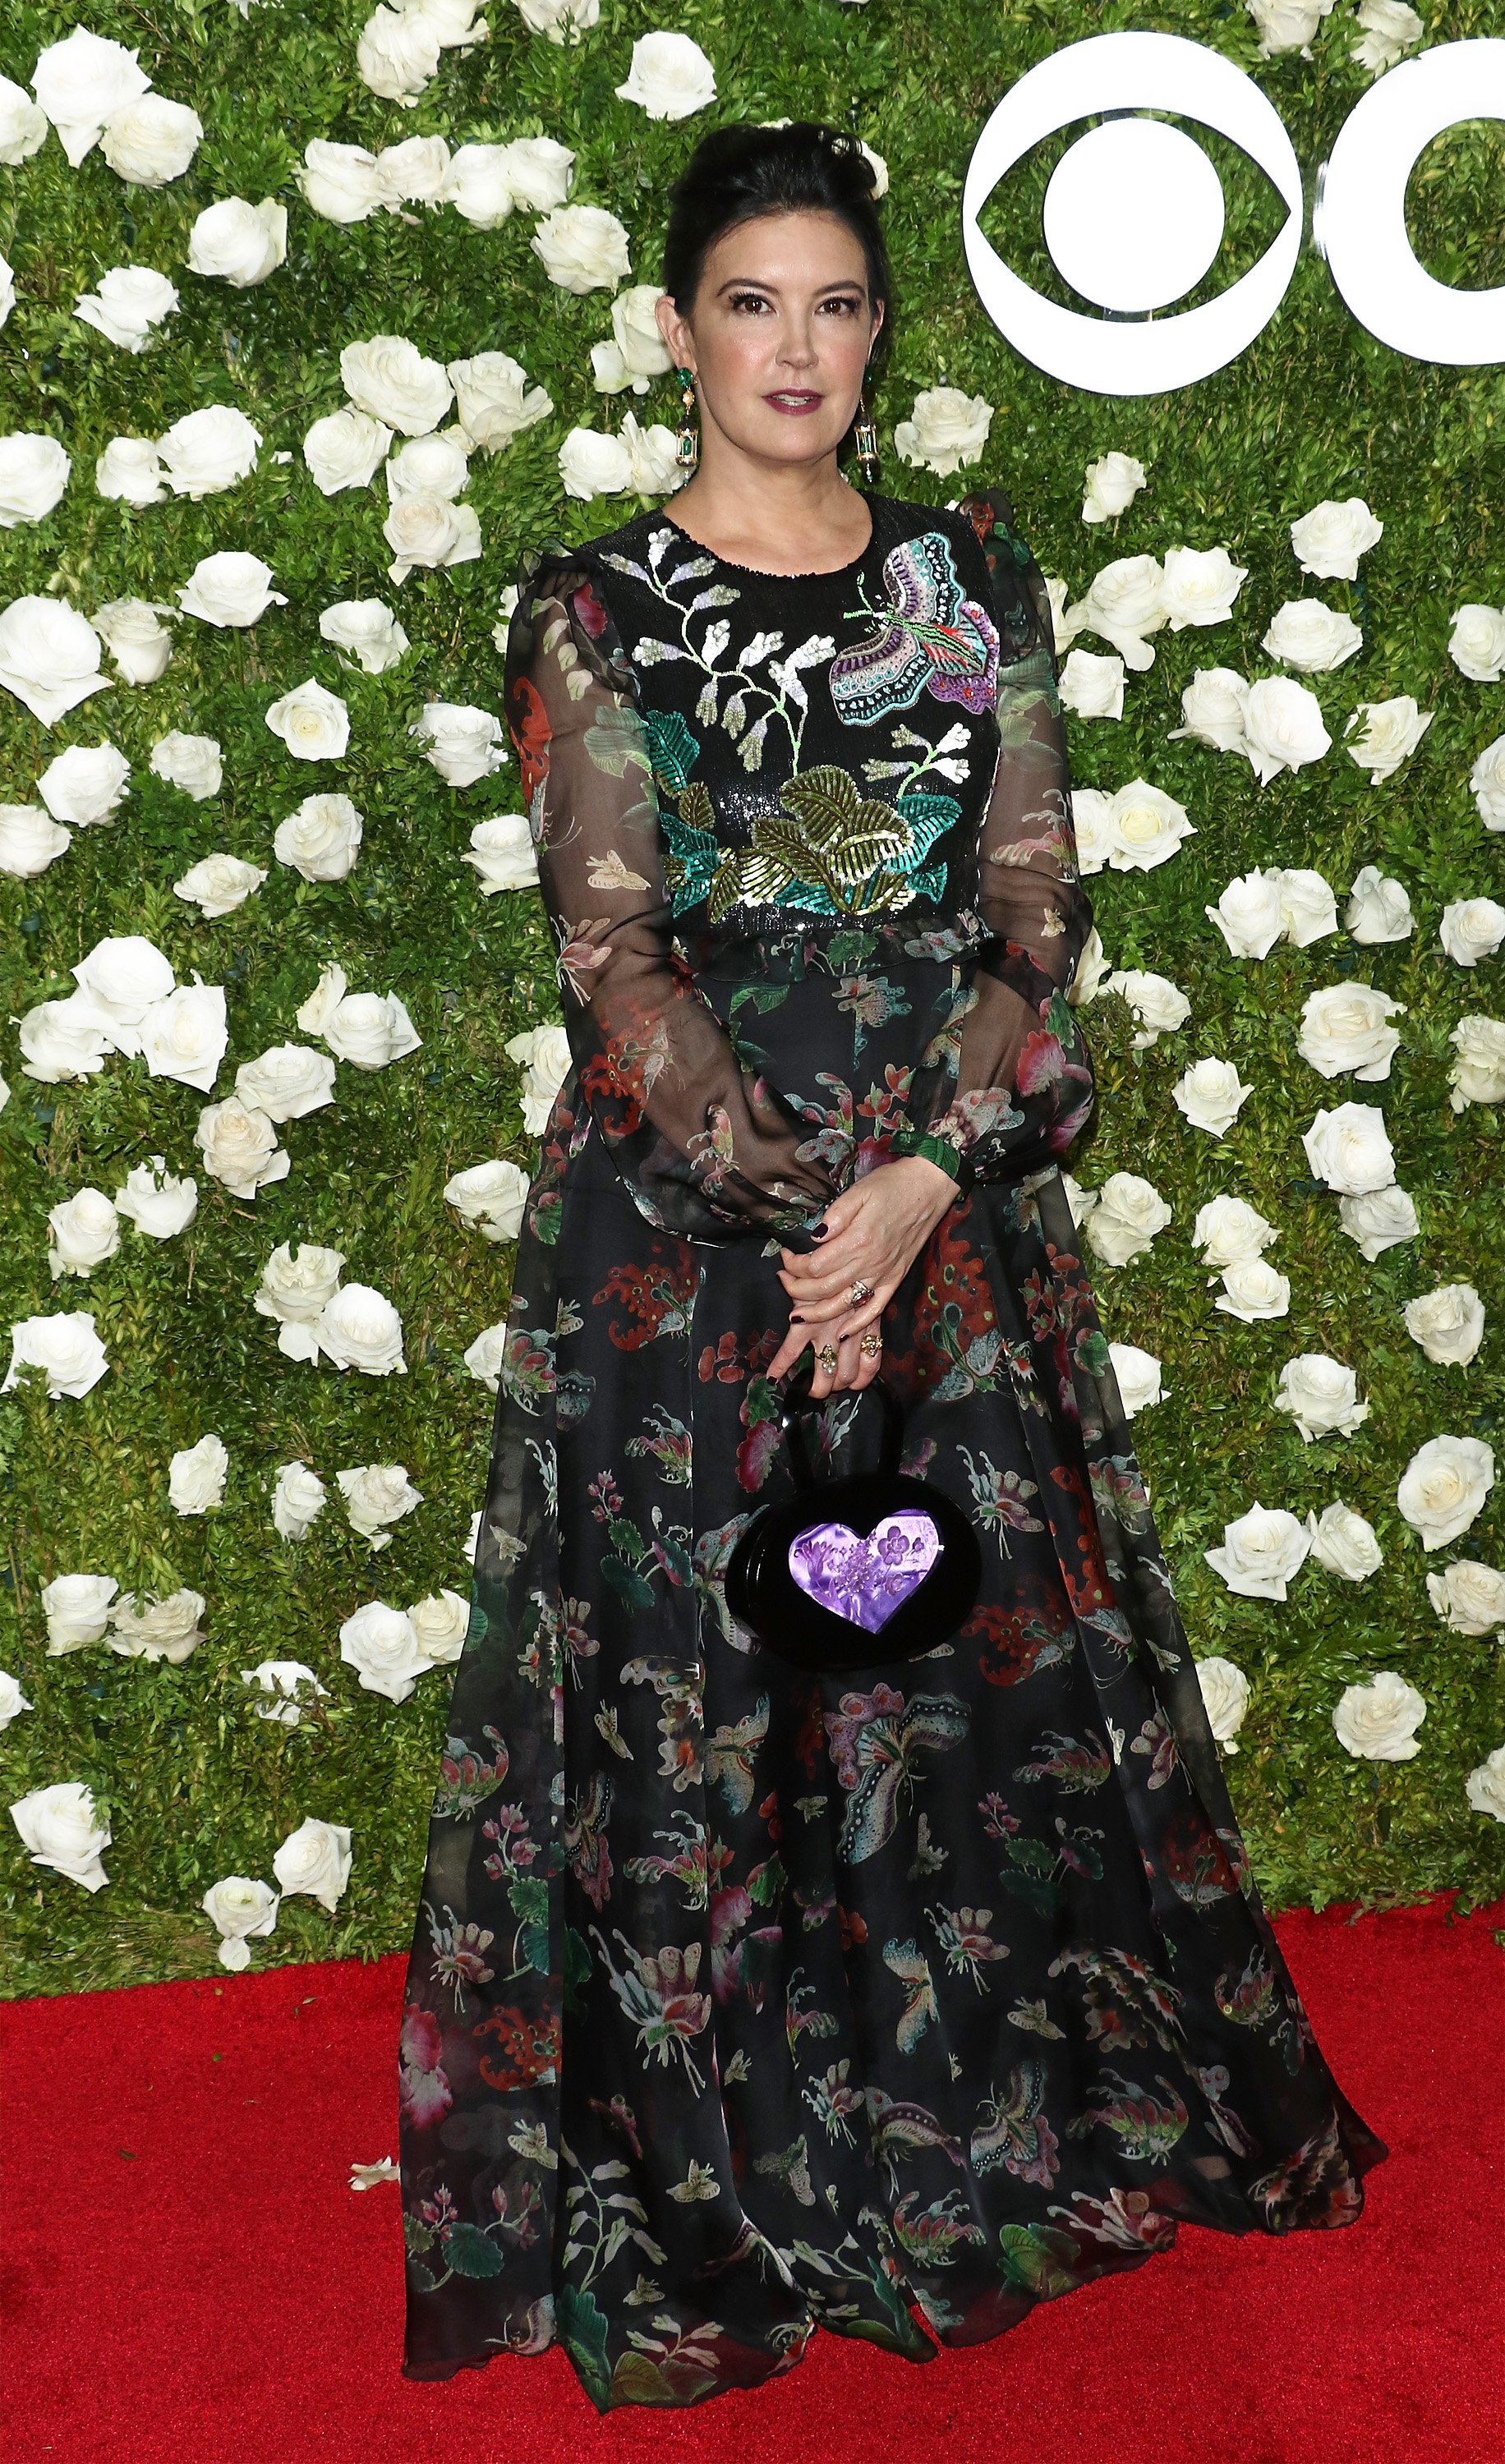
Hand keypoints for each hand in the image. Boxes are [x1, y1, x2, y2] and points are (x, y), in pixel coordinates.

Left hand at [766, 1156, 960, 1390]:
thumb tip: (813, 1238)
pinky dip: (858, 1324)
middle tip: (783, 1280)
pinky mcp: (896, 1279)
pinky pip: (876, 1309)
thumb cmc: (892, 1185)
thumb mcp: (858, 1191)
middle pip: (824, 1289)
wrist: (930, 1187)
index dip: (794, 1266)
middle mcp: (870, 1263)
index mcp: (857, 1240)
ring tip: (796, 1314)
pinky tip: (842, 1331)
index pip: (815, 1266)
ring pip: (844, 1305)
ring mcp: (884, 1274)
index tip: (785, 1256)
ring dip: (817, 1314)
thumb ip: (834, 1216)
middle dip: (796, 1290)